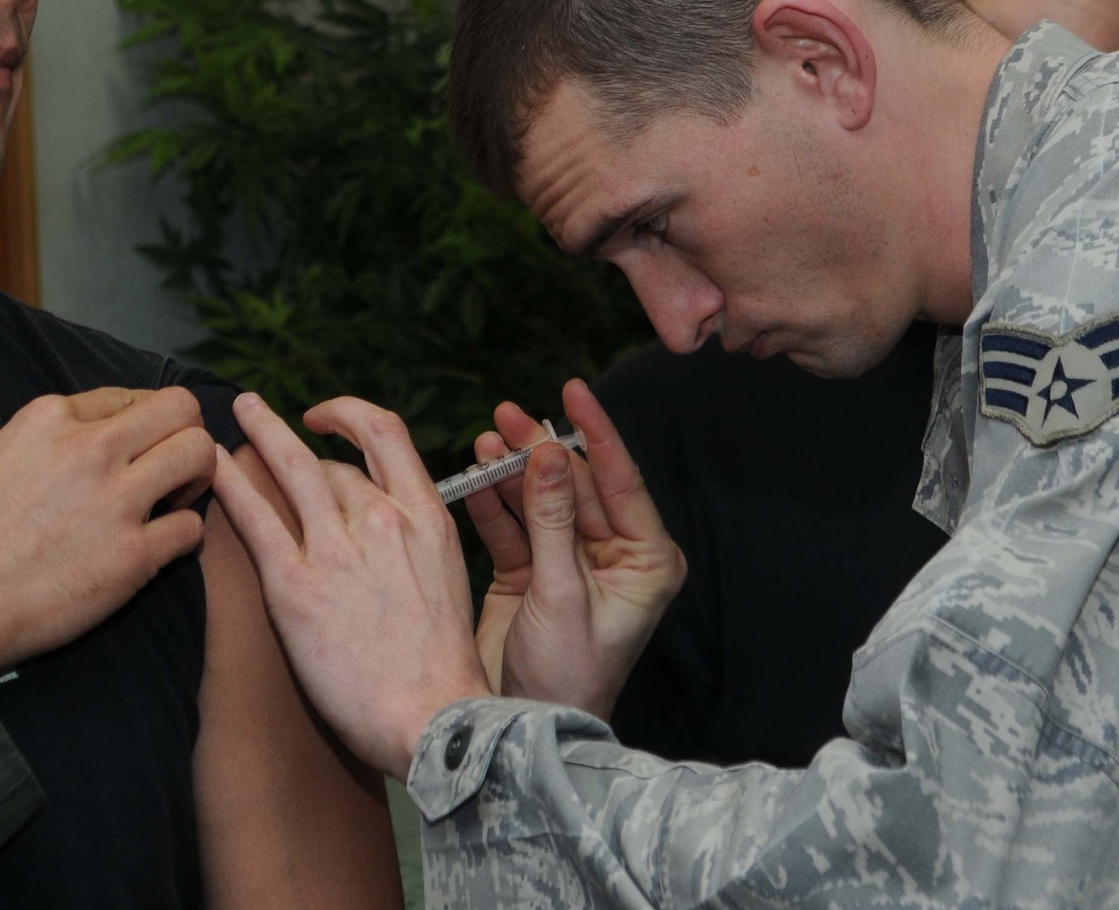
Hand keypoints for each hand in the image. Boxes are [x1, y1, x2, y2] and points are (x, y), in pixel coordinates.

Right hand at [0, 386, 214, 677]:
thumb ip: (32, 436)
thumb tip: (65, 435)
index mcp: (50, 419)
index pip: (127, 395)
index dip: (139, 420)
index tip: (137, 444)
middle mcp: (91, 450)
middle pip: (180, 408)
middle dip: (186, 431)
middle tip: (174, 463)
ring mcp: (116, 502)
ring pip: (200, 454)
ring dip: (197, 476)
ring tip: (175, 499)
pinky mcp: (133, 557)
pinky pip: (191, 528)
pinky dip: (182, 536)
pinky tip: (160, 546)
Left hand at [210, 393, 490, 780]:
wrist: (433, 719)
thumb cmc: (440, 667)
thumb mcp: (446, 581)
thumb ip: (413, 544)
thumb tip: (385, 529)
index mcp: (426, 517)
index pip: (386, 434)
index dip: (349, 414)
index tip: (323, 418)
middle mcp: (382, 520)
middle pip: (331, 465)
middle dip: (297, 453)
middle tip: (265, 428)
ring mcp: (336, 550)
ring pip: (292, 468)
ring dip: (261, 431)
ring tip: (238, 411)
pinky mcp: (295, 587)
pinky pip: (255, 517)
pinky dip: (231, 483)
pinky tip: (214, 466)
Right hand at [465, 380, 683, 718]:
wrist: (524, 727)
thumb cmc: (567, 675)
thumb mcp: (562, 593)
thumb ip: (552, 520)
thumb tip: (547, 451)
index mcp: (644, 560)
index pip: (621, 481)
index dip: (596, 434)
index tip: (575, 390)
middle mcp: (612, 555)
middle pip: (574, 485)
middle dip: (540, 449)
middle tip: (508, 414)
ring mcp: (569, 562)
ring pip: (540, 500)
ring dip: (512, 471)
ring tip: (486, 437)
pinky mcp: (531, 573)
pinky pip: (513, 525)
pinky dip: (493, 501)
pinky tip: (474, 473)